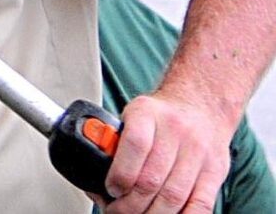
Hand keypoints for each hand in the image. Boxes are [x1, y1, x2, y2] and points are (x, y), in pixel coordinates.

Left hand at [104, 91, 233, 213]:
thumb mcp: (133, 115)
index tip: (110, 189)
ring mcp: (198, 153)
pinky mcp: (215, 172)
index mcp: (147, 113)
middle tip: (116, 210)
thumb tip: (94, 173)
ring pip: (174, 197)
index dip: (121, 174)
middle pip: (152, 179)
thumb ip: (117, 141)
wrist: (201, 105)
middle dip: (130, 204)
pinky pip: (201, 205)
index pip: (135, 144)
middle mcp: (175, 131)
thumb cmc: (159, 116)